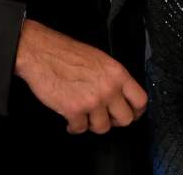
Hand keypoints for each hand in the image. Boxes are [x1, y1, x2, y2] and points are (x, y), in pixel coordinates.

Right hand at [14, 19, 147, 133]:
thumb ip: (113, 78)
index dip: (136, 111)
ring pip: (102, 128)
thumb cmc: (68, 54)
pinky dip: (74, 127)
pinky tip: (70, 120)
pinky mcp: (74, 110)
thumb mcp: (100, 60)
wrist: (42, 53)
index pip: (140, 100)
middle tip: (103, 116)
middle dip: (114, 121)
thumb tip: (119, 96)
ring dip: (92, 124)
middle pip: (125, 119)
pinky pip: (80, 129)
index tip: (129, 113)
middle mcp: (109, 88)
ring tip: (84, 115)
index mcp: (118, 73)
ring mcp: (93, 101)